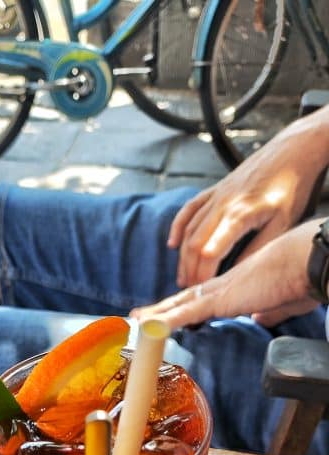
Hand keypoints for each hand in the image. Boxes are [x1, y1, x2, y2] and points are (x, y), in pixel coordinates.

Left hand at [131, 221, 320, 330]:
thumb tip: (259, 318)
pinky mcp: (220, 298)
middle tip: (139, 316)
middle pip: (186, 300)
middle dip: (162, 310)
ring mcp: (220, 290)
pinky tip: (148, 327)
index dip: (187, 305)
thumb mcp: (286, 303)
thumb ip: (270, 312)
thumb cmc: (303, 279)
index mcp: (239, 285)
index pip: (205, 297)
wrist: (307, 261)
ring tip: (135, 321)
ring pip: (180, 305)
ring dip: (157, 315)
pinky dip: (166, 321)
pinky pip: (186, 313)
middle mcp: (224, 285)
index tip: (173, 312)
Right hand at [169, 106, 328, 287]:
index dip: (203, 274)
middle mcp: (222, 204)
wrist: (292, 151)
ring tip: (183, 278)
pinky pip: (189, 209)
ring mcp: (216, 195)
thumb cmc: (292, 186)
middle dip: (190, 270)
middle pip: (194, 244)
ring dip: (183, 256)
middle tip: (190, 293)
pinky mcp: (215, 188)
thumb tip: (237, 272)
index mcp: (240, 214)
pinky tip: (173, 244)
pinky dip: (178, 227)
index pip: (211, 251)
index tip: (202, 292)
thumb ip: (257, 248)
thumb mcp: (281, 223)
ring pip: (189, 229)